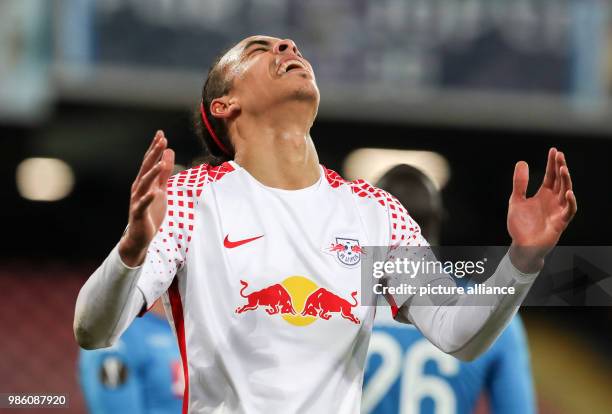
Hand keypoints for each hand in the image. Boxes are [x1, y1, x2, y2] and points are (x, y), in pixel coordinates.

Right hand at [118, 131, 174, 266]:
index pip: (149, 161)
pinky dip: (148, 198)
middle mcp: (139, 187)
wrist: (139, 236)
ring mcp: (138, 199)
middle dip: (154, 153)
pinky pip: (143, 204)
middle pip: (146, 167)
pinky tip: (155, 192)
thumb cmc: (150, 211)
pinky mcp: (139, 213)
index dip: (155, 148)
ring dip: (152, 173)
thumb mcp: (160, 189)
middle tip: (161, 139)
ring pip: (144, 183)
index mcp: (144, 181)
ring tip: (160, 163)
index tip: (161, 134)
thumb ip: (164, 173)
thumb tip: (168, 153)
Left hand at [507, 148, 576, 272]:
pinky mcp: (560, 222)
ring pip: (566, 192)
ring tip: (563, 169)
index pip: (551, 176)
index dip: (552, 163)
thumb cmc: (521, 225)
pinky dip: (570, 202)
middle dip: (560, 167)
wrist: (522, 245)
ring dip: (566, 181)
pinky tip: (568, 192)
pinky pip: (569, 211)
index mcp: (544, 194)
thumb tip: (521, 162)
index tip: (554, 151)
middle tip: (559, 155)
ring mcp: (558, 210)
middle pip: (560, 181)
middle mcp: (553, 200)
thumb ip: (519, 183)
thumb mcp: (516, 200)